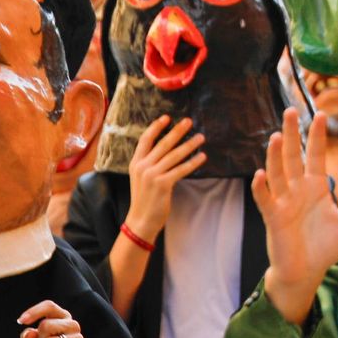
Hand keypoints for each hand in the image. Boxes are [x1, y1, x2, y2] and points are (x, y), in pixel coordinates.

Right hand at [122, 116, 206, 242]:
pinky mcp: (163, 184)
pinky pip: (181, 170)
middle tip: (189, 121)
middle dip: (177, 131)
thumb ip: (148, 163)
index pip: (145, 139)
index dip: (156, 127)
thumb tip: (165, 150)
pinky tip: (202, 157)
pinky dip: (193, 162)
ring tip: (200, 137)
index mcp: (135, 163)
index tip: (167, 117)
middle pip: (163, 144)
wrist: (141, 220)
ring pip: (174, 155)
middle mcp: (143, 166)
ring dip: (189, 145)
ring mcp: (152, 175)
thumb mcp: (140, 178)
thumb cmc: (144, 199)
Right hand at [255, 108, 337, 324]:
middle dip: (293, 135)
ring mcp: (284, 201)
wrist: (307, 272)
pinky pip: (265, 199)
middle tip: (290, 111)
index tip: (320, 114)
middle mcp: (298, 189)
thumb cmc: (326, 246)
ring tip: (277, 136)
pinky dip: (261, 188)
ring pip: (278, 172)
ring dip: (276, 155)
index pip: (316, 155)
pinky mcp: (273, 217)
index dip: (317, 136)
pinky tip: (260, 175)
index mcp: (316, 187)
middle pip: (293, 156)